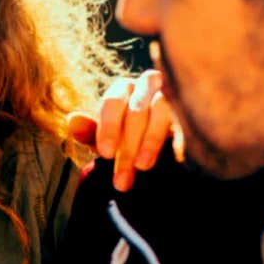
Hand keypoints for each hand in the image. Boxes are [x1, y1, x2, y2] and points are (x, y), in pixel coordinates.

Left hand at [66, 70, 180, 191]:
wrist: (160, 144)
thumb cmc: (127, 138)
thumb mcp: (107, 138)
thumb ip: (91, 132)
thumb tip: (72, 121)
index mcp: (123, 88)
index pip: (113, 102)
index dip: (108, 127)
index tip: (104, 154)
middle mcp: (148, 84)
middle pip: (136, 111)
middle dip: (127, 147)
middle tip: (121, 178)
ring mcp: (172, 93)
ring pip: (161, 111)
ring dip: (151, 141)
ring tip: (143, 167)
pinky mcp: (191, 109)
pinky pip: (185, 119)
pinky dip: (178, 137)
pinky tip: (173, 156)